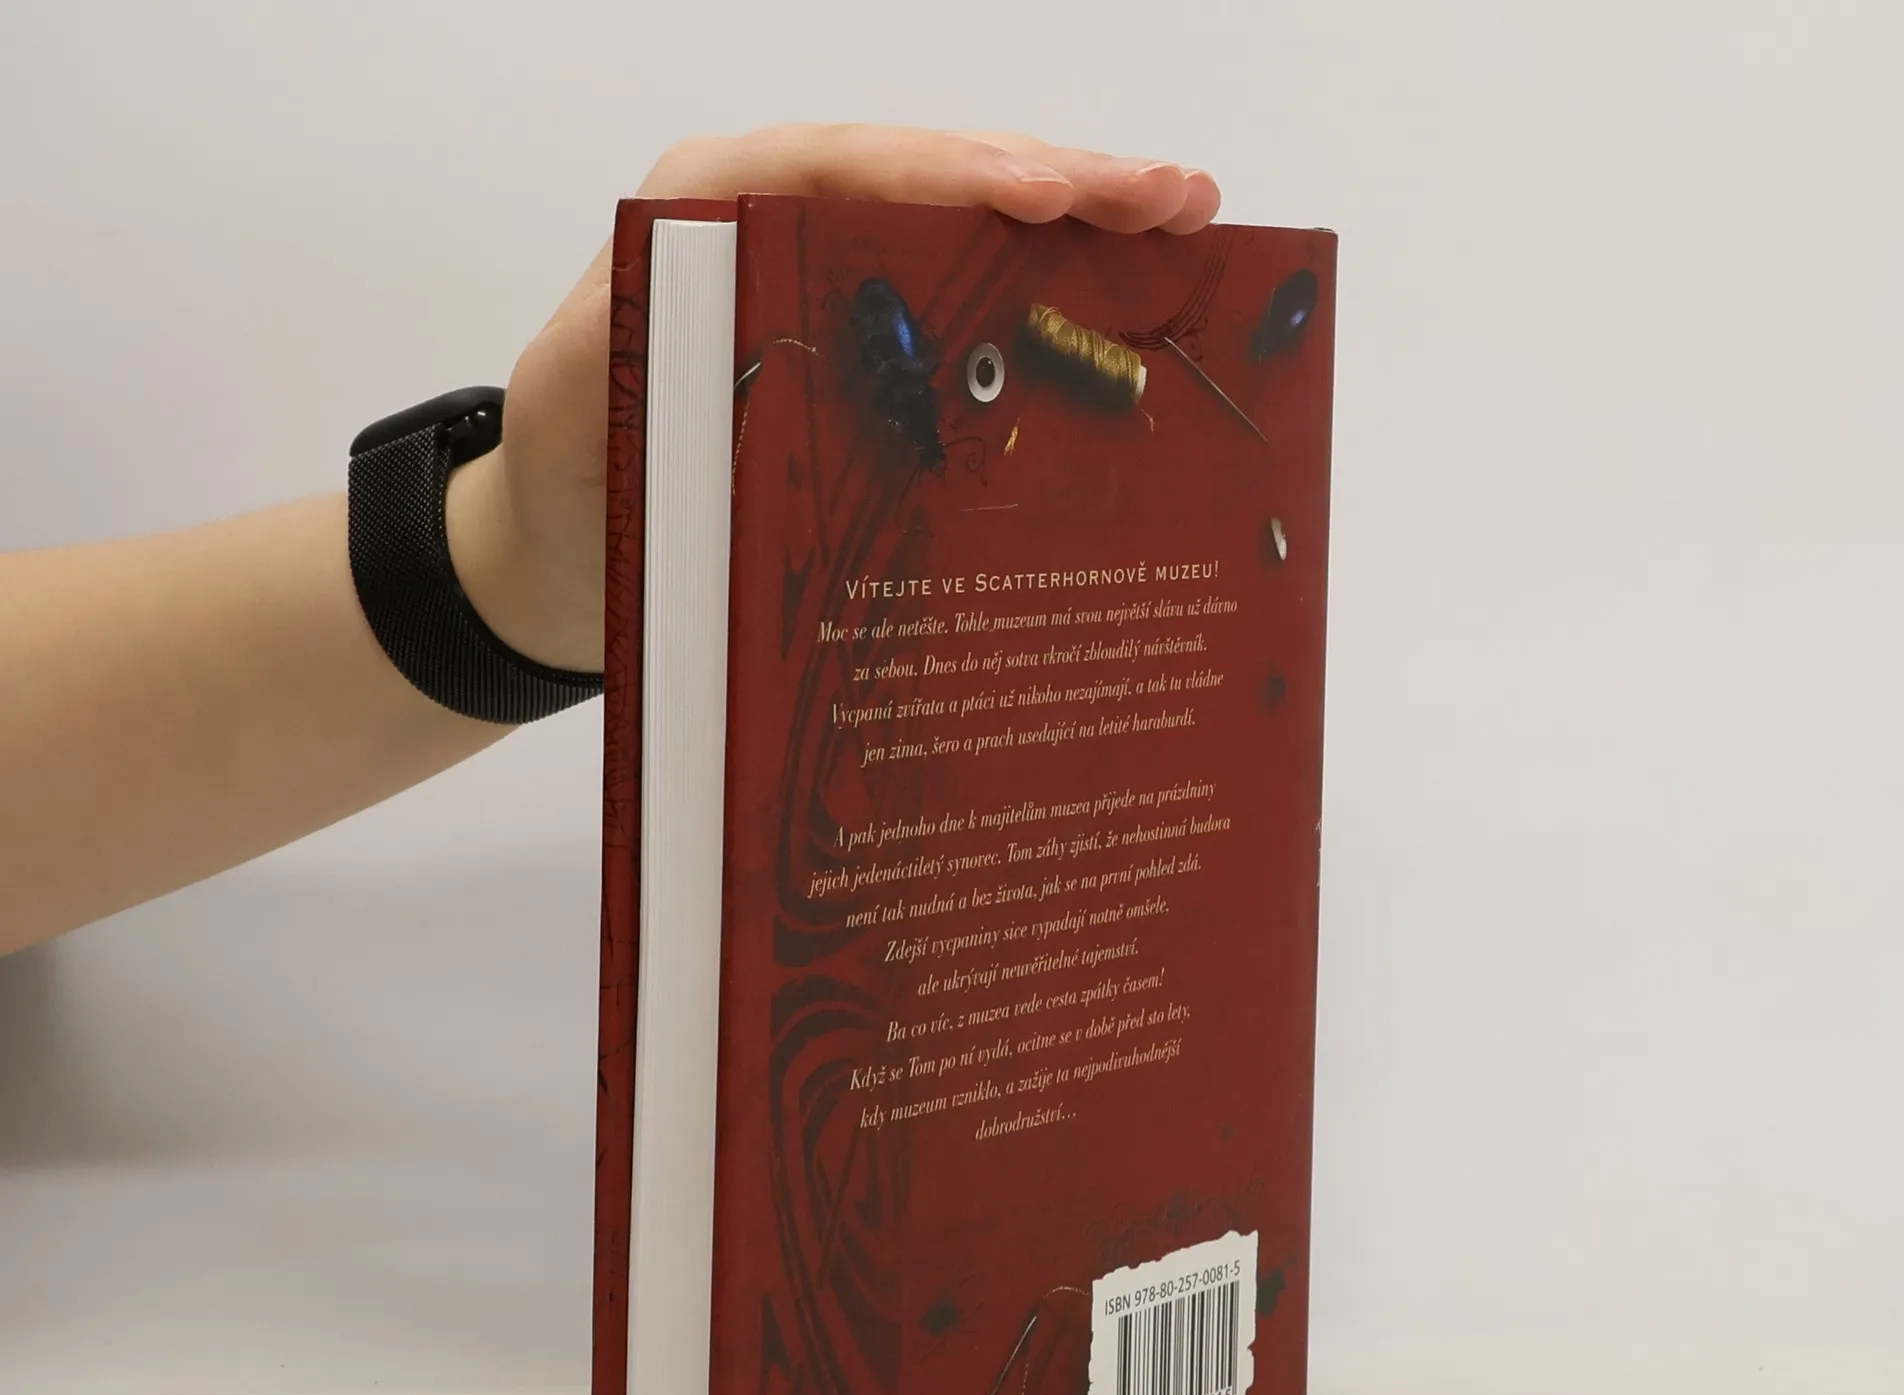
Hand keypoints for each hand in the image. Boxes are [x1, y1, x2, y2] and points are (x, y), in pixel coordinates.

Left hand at [446, 126, 1220, 675]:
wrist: (558, 554)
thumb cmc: (568, 480)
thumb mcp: (577, 405)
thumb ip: (639, 343)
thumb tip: (747, 312)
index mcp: (709, 212)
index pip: (850, 169)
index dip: (957, 176)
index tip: (1051, 196)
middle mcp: (781, 226)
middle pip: (935, 181)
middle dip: (1062, 183)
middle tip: (1175, 195)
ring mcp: (830, 284)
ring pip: (967, 235)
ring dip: (1079, 228)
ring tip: (1183, 219)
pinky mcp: (861, 347)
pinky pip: (962, 306)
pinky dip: (1047, 300)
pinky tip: (1125, 299)